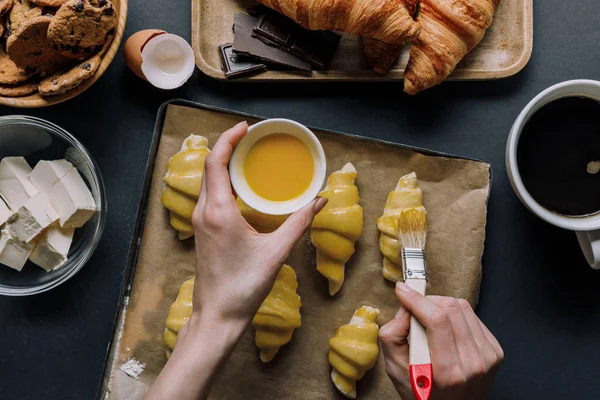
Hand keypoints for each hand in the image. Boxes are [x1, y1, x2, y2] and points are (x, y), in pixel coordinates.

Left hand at [146, 122, 326, 399]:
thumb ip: (300, 223)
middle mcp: (204, 212)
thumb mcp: (277, 252)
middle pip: (210, 167)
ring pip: (208, 181)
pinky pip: (210, 196)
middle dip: (227, 147)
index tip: (245, 127)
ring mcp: (200, 222)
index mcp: (219, 211)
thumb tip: (321, 202)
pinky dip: (223, 182)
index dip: (228, 139)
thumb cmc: (244, 286)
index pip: (216, 162)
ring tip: (247, 157)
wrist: (218, 316)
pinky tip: (242, 187)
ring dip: (223, 165)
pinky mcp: (203, 231)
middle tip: (250, 138)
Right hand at [380, 282, 503, 399]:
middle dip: (428, 300)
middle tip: (415, 308)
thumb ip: (393, 336)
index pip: (436, 320)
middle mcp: (472, 363)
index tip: (403, 290)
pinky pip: (473, 317)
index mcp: (447, 370)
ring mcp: (487, 356)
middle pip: (451, 308)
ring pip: (463, 308)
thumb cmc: (422, 393)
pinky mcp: (495, 351)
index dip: (417, 299)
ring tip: (430, 320)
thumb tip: (405, 306)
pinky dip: (456, 315)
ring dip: (441, 306)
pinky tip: (447, 329)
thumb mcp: (396, 369)